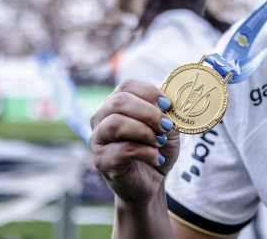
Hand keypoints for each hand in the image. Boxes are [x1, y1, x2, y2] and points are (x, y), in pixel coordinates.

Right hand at [90, 79, 179, 204]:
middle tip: (166, 126)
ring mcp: (98, 140)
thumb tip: (168, 103)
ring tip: (159, 141)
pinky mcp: (102, 161)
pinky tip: (156, 158)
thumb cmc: (157, 147)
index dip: (150, 92)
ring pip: (115, 124)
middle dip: (148, 113)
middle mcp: (101, 119)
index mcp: (116, 103)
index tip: (168, 105)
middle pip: (118, 102)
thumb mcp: (167, 125)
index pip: (127, 86)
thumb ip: (166, 111)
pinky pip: (122, 150)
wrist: (152, 180)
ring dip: (145, 132)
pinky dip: (146, 152)